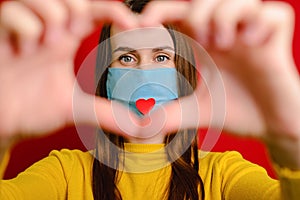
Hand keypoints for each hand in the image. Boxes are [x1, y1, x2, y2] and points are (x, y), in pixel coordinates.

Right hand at [0, 0, 138, 141]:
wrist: (3, 124)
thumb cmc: (34, 110)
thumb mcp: (75, 110)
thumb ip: (106, 114)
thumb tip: (139, 127)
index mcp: (67, 43)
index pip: (95, 13)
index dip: (117, 12)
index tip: (137, 25)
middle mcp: (47, 33)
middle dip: (79, 9)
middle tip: (74, 35)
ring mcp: (23, 34)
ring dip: (52, 17)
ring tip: (49, 46)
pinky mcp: (0, 39)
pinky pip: (12, 14)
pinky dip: (25, 29)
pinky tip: (24, 52)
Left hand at [140, 0, 299, 138]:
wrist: (270, 126)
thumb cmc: (236, 111)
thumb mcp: (197, 111)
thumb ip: (170, 115)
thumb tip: (142, 125)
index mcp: (206, 45)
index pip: (180, 14)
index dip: (161, 11)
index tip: (145, 24)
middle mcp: (228, 35)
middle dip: (197, 12)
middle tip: (200, 40)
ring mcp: (253, 36)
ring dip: (226, 16)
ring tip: (225, 45)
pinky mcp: (277, 43)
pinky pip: (276, 14)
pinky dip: (261, 22)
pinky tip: (252, 43)